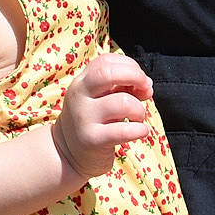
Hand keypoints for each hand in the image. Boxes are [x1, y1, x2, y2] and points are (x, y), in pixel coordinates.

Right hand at [54, 52, 152, 180]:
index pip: (106, 61)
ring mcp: (84, 118)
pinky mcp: (92, 140)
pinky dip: (140, 130)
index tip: (140, 81)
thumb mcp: (101, 98)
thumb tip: (147, 85)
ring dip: (139, 109)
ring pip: (122, 102)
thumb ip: (121, 86)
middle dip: (136, 77)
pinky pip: (124, 131)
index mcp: (82, 81)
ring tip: (137, 118)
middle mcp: (79, 96)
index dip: (130, 66)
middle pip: (108, 73)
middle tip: (146, 91)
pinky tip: (140, 131)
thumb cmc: (94, 119)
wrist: (67, 153)